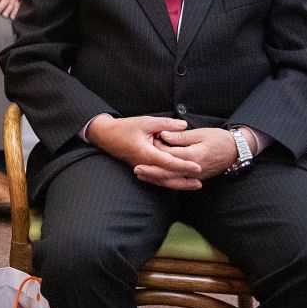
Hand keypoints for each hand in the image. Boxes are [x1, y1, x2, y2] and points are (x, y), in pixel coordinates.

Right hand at [86, 114, 202, 189]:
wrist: (106, 136)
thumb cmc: (125, 128)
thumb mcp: (146, 122)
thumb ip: (166, 124)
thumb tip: (184, 125)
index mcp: (146, 153)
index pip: (169, 163)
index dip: (184, 166)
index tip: (198, 167)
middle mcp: (144, 164)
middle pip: (167, 178)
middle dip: (184, 181)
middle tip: (200, 183)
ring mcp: (142, 168)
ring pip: (162, 181)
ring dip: (178, 184)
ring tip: (193, 185)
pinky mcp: (141, 169)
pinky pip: (156, 179)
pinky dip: (168, 182)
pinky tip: (178, 182)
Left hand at [147, 127, 249, 181]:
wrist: (237, 151)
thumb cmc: (220, 139)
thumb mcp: (201, 133)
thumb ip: (181, 136)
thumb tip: (164, 135)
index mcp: (194, 156)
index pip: (171, 156)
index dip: (157, 151)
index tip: (145, 148)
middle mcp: (194, 169)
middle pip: (168, 173)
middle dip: (151, 172)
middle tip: (136, 169)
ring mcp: (195, 176)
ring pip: (172, 181)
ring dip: (156, 179)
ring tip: (141, 175)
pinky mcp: (196, 178)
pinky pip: (178, 182)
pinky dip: (166, 181)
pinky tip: (156, 179)